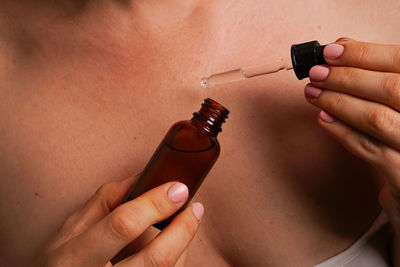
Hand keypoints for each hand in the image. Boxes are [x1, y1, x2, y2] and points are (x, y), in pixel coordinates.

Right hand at [31, 177, 203, 266]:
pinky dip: (177, 259)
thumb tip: (145, 176)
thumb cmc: (62, 261)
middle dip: (183, 229)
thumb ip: (107, 200)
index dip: (155, 204)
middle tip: (194, 208)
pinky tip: (174, 245)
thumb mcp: (72, 228)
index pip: (123, 225)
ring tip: (186, 221)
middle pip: (156, 259)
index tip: (178, 189)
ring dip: (184, 243)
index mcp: (74, 258)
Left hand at [303, 38, 399, 231]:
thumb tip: (341, 47)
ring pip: (377, 118)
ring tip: (313, 92)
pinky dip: (342, 131)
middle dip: (346, 78)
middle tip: (316, 73)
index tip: (330, 51)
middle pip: (391, 88)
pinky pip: (370, 150)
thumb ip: (379, 72)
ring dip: (338, 102)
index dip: (364, 54)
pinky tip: (323, 118)